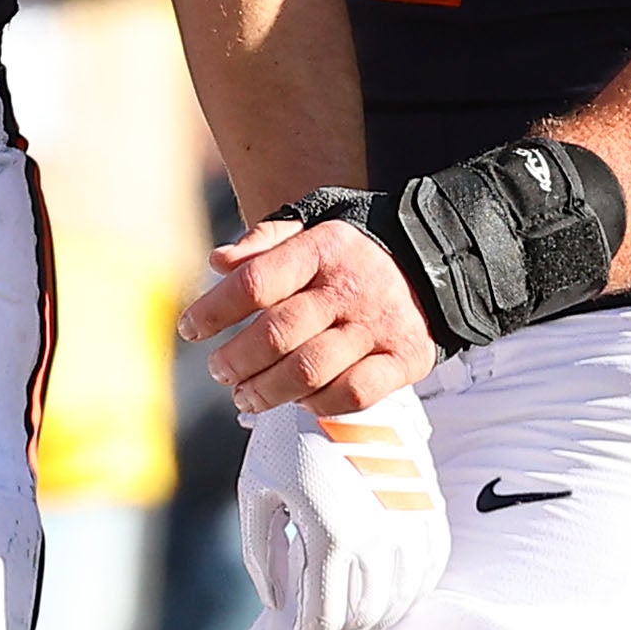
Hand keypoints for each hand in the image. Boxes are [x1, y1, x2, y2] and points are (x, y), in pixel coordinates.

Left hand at [182, 215, 437, 413]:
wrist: (440, 261)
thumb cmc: (356, 253)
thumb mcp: (314, 224)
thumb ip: (264, 241)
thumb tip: (217, 263)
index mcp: (323, 247)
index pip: (255, 282)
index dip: (214, 310)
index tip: (190, 328)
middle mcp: (350, 286)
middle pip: (276, 334)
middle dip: (235, 360)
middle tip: (220, 371)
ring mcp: (378, 325)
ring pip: (308, 371)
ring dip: (265, 391)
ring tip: (245, 395)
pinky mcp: (404, 359)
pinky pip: (352, 395)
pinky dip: (317, 405)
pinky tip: (298, 402)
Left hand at [236, 385, 448, 629]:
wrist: (341, 379)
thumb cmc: (286, 435)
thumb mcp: (257, 489)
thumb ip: (261, 552)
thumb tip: (276, 602)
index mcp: (329, 536)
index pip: (321, 619)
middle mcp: (375, 535)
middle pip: (363, 617)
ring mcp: (407, 520)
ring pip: (399, 598)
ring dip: (374, 624)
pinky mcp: (426, 503)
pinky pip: (430, 566)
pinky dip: (412, 593)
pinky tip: (392, 600)